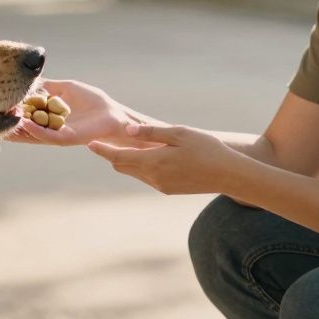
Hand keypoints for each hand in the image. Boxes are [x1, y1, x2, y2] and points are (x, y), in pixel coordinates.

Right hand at [5, 79, 162, 146]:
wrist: (112, 114)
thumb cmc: (92, 101)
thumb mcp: (65, 88)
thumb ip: (47, 87)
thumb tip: (28, 81)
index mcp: (48, 117)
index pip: (25, 116)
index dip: (12, 112)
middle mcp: (50, 128)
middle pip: (24, 129)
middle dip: (8, 124)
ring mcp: (57, 135)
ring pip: (32, 135)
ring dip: (18, 129)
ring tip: (2, 123)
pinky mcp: (67, 138)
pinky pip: (48, 136)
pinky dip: (35, 131)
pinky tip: (24, 123)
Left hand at [87, 124, 248, 194]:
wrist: (228, 174)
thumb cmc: (206, 148)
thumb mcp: (179, 133)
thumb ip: (151, 132)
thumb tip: (127, 129)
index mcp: (154, 161)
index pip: (119, 156)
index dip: (103, 150)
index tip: (89, 143)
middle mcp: (153, 177)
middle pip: (122, 166)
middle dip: (111, 155)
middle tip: (100, 143)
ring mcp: (160, 185)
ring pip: (134, 172)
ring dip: (125, 161)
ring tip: (118, 148)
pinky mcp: (168, 189)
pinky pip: (146, 177)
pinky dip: (140, 167)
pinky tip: (142, 157)